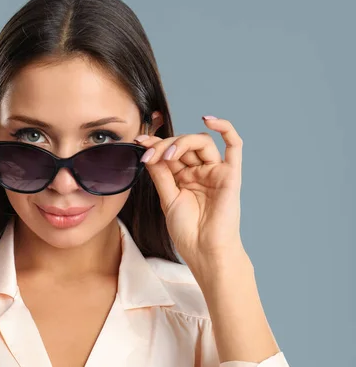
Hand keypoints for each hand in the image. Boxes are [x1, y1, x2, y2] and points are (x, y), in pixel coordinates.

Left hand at [135, 116, 243, 268]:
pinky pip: (234, 145)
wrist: (204, 252)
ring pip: (201, 142)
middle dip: (164, 145)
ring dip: (181, 142)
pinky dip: (225, 128)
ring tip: (167, 156)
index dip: (155, 144)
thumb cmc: (187, 231)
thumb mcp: (167, 198)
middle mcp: (200, 172)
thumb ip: (161, 174)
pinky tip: (209, 120)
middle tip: (149, 153)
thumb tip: (149, 150)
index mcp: (183, 178)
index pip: (170, 152)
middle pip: (183, 145)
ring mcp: (215, 172)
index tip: (138, 142)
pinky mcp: (230, 175)